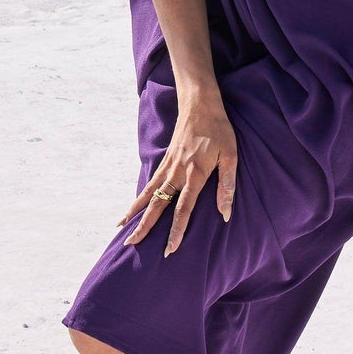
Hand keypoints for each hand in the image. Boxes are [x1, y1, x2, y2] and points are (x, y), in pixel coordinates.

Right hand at [119, 90, 237, 255]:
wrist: (200, 104)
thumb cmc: (219, 130)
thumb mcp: (231, 155)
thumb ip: (227, 185)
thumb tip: (225, 213)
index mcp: (195, 173)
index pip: (183, 208)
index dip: (176, 230)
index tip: (170, 249)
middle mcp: (177, 172)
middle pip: (157, 205)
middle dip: (145, 227)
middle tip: (132, 245)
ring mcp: (168, 166)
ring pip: (148, 194)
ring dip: (135, 213)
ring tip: (122, 229)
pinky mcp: (165, 160)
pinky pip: (149, 183)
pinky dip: (138, 197)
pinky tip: (132, 208)